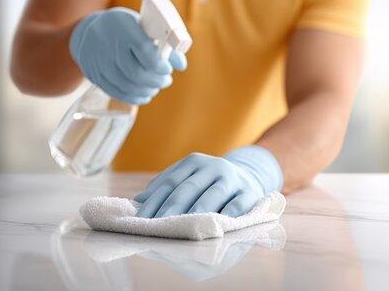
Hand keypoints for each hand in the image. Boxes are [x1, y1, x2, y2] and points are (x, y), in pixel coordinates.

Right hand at [69, 7, 186, 104]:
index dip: (160, 65)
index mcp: (123, 27)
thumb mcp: (143, 27)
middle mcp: (108, 43)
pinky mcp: (93, 74)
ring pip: (126, 85)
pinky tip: (144, 95)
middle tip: (165, 81)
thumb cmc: (126, 28)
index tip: (167, 69)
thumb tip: (181, 65)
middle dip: (156, 81)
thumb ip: (164, 44)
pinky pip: (115, 92)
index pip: (144, 51)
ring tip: (155, 87)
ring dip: (146, 90)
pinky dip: (133, 98)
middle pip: (135, 73)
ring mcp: (98, 60)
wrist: (91, 30)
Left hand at [133, 146, 282, 217]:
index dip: (155, 200)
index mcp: (195, 162)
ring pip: (213, 195)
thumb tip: (139, 201)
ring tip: (183, 227)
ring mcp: (233, 179)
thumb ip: (167, 188)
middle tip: (157, 226)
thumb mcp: (190, 178)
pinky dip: (226, 215)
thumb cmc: (211, 184)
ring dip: (197, 212)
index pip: (171, 182)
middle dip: (171, 209)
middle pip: (189, 188)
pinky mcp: (250, 193)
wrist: (249, 177)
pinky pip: (237, 205)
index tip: (142, 218)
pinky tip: (215, 226)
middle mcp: (214, 166)